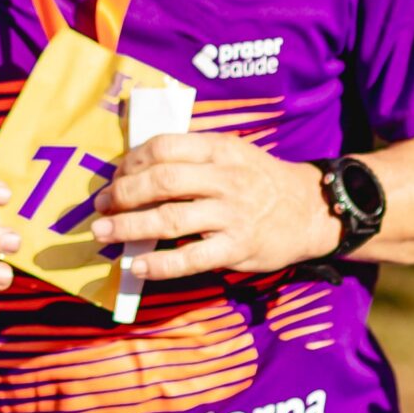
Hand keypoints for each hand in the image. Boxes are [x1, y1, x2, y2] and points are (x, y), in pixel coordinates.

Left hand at [90, 136, 331, 281]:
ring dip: (129, 226)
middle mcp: (224, 179)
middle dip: (123, 193)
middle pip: (162, 181)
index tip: (116, 176)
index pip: (165, 147)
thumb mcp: (232, 152)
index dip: (132, 161)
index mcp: (219, 149)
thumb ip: (193, 155)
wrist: (312, 210)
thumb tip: (137, 164)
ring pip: (171, 219)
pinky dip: (161, 264)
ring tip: (104, 233)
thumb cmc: (260, 180)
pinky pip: (192, 258)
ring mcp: (231, 215)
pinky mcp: (237, 248)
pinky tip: (138, 266)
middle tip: (101, 206)